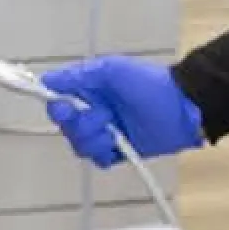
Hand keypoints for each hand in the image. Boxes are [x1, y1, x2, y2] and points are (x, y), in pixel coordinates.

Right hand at [40, 56, 205, 167]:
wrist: (182, 109)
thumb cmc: (149, 84)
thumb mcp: (111, 70)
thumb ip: (78, 76)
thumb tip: (46, 81)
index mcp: (88, 88)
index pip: (57, 99)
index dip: (56, 107)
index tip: (65, 109)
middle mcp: (92, 109)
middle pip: (66, 125)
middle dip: (81, 124)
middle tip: (103, 117)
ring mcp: (104, 131)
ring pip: (79, 143)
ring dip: (94, 139)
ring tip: (114, 132)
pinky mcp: (116, 150)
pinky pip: (96, 158)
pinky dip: (103, 153)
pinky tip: (117, 145)